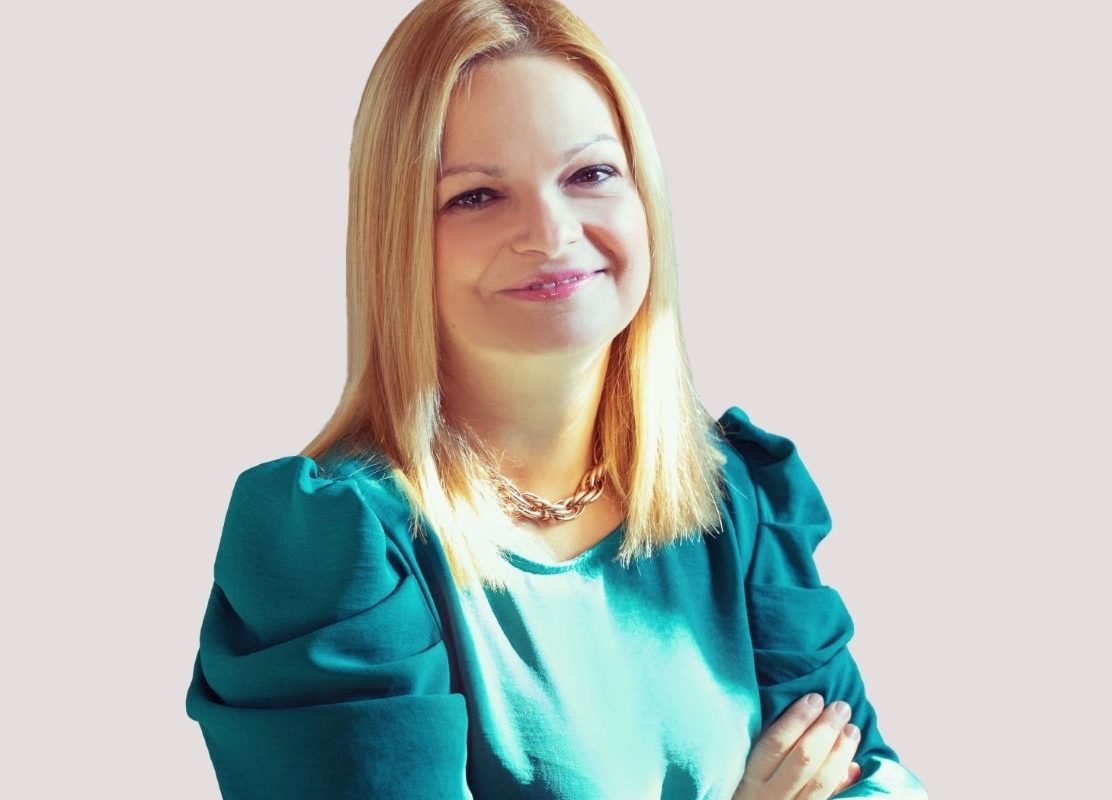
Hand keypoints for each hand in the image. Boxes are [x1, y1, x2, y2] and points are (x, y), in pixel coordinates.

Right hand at [732, 693, 862, 799]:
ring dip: (840, 753)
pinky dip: (844, 786)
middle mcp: (767, 799)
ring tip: (852, 729)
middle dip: (824, 730)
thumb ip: (763, 756)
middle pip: (801, 759)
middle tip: (841, 707)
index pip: (774, 743)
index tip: (814, 698)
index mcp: (747, 782)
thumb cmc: (743, 799)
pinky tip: (854, 767)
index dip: (796, 719)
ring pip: (820, 782)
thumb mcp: (741, 779)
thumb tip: (797, 724)